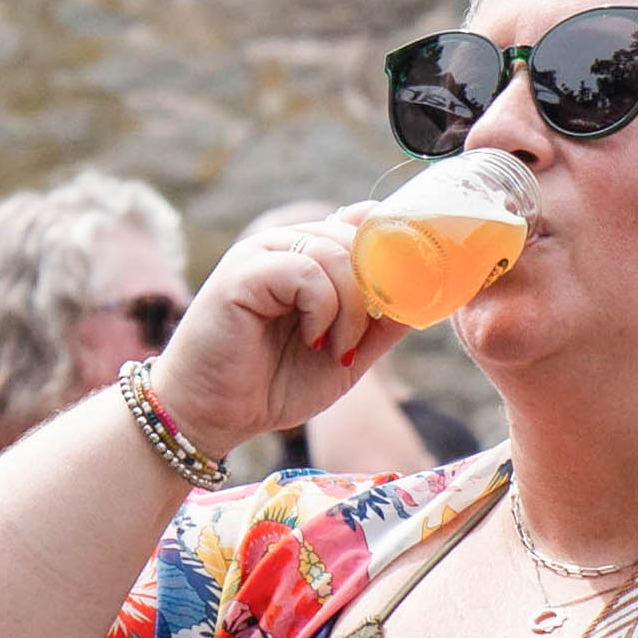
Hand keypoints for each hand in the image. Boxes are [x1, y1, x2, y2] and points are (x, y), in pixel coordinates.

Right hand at [148, 206, 413, 454]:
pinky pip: (305, 272)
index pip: (364, 222)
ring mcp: (261, 254)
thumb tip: (427, 297)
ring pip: (336, 254)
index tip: (410, 288)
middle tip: (360, 340)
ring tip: (335, 350)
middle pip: (358, 237)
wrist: (210, 415)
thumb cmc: (271, 385)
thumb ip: (382, 324)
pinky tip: (311, 340)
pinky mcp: (242, 273)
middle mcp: (285, 244)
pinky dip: (321, 310)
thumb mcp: (348, 355)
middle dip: (375, 290)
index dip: (393, 247)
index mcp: (309, 256)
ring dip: (351, 310)